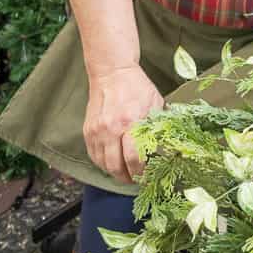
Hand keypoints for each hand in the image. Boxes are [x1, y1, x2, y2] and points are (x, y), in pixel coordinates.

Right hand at [84, 64, 163, 182]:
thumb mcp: (155, 103)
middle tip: (135, 180)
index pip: (134, 158)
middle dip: (127, 177)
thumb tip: (165, 146)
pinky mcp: (87, 130)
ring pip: (103, 164)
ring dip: (114, 173)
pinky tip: (112, 163)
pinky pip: (93, 155)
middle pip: (116, 166)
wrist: (112, 72)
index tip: (146, 175)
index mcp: (131, 121)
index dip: (140, 171)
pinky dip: (102, 163)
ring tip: (124, 174)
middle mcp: (111, 128)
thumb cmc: (137, 87)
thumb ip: (158, 125)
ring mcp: (97, 130)